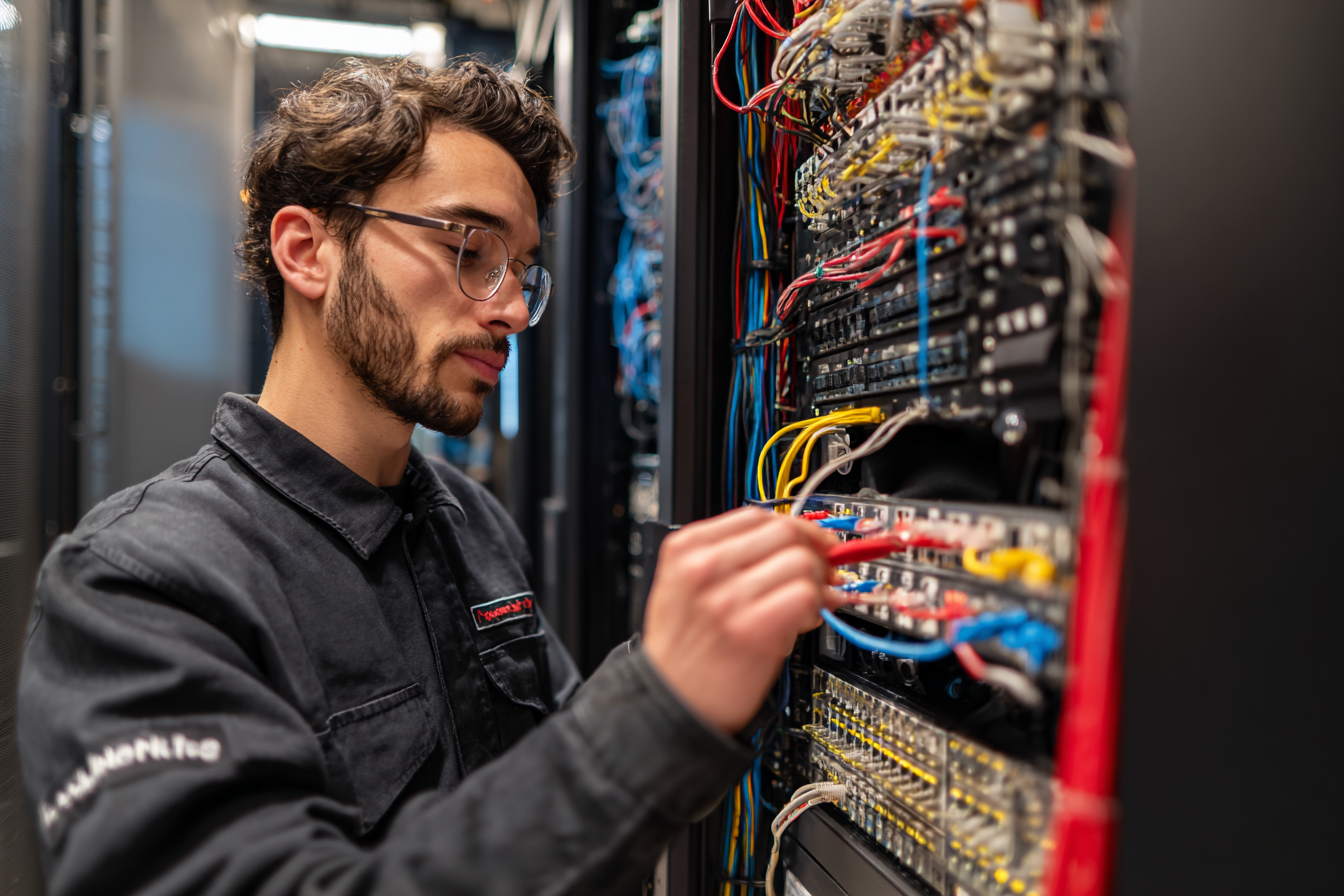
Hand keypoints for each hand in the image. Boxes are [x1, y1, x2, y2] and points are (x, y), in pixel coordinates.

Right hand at [641, 507, 843, 733]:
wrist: (671, 701)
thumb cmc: (683, 650)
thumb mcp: (688, 588)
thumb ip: (736, 562)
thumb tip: (802, 553)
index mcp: (686, 549)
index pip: (757, 516)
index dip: (797, 527)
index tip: (814, 542)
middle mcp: (705, 567)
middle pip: (784, 531)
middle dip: (815, 550)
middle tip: (826, 572)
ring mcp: (727, 597)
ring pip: (801, 562)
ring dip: (816, 582)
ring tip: (809, 604)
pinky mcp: (752, 630)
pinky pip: (805, 596)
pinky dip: (816, 606)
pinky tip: (805, 619)